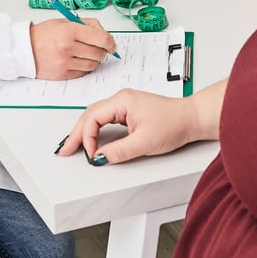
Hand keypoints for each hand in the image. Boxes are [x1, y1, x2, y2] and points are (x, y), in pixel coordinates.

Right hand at [29, 18, 115, 79]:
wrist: (23, 48)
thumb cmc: (44, 34)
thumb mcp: (66, 21)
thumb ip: (87, 25)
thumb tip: (105, 35)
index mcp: (70, 31)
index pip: (102, 39)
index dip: (111, 42)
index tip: (112, 44)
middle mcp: (68, 47)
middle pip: (99, 53)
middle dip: (101, 51)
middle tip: (96, 47)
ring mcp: (65, 62)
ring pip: (93, 64)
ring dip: (93, 60)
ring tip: (83, 53)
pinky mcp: (62, 74)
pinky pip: (83, 72)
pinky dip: (83, 67)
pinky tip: (76, 60)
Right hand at [56, 88, 199, 165]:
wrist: (192, 118)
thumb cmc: (174, 124)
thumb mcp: (144, 142)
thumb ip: (118, 151)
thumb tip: (98, 158)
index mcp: (122, 100)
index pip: (92, 117)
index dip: (86, 137)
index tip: (90, 154)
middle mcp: (121, 99)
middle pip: (89, 114)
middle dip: (76, 133)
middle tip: (64, 151)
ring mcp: (125, 104)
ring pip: (96, 116)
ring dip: (84, 131)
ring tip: (73, 146)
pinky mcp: (130, 111)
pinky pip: (105, 118)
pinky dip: (95, 129)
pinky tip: (91, 139)